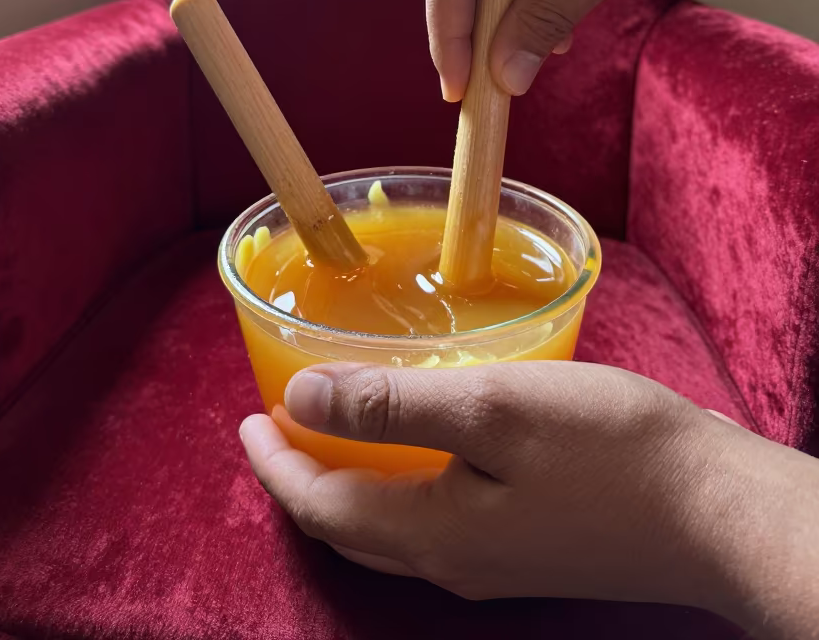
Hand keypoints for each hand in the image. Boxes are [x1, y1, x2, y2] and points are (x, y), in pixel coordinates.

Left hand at [239, 360, 818, 635]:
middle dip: (301, 479)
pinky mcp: (528, 551)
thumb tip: (300, 399)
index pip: (320, 504)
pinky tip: (416, 452)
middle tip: (279, 426)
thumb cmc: (610, 450)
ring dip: (347, 485)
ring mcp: (494, 565)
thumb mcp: (493, 407)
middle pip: (347, 526)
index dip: (274, 463)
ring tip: (334, 433)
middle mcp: (454, 563)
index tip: (246, 417)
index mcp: (434, 532)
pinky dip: (396, 489)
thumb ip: (392, 405)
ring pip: (388, 530)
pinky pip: (431, 525)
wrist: (718, 514)